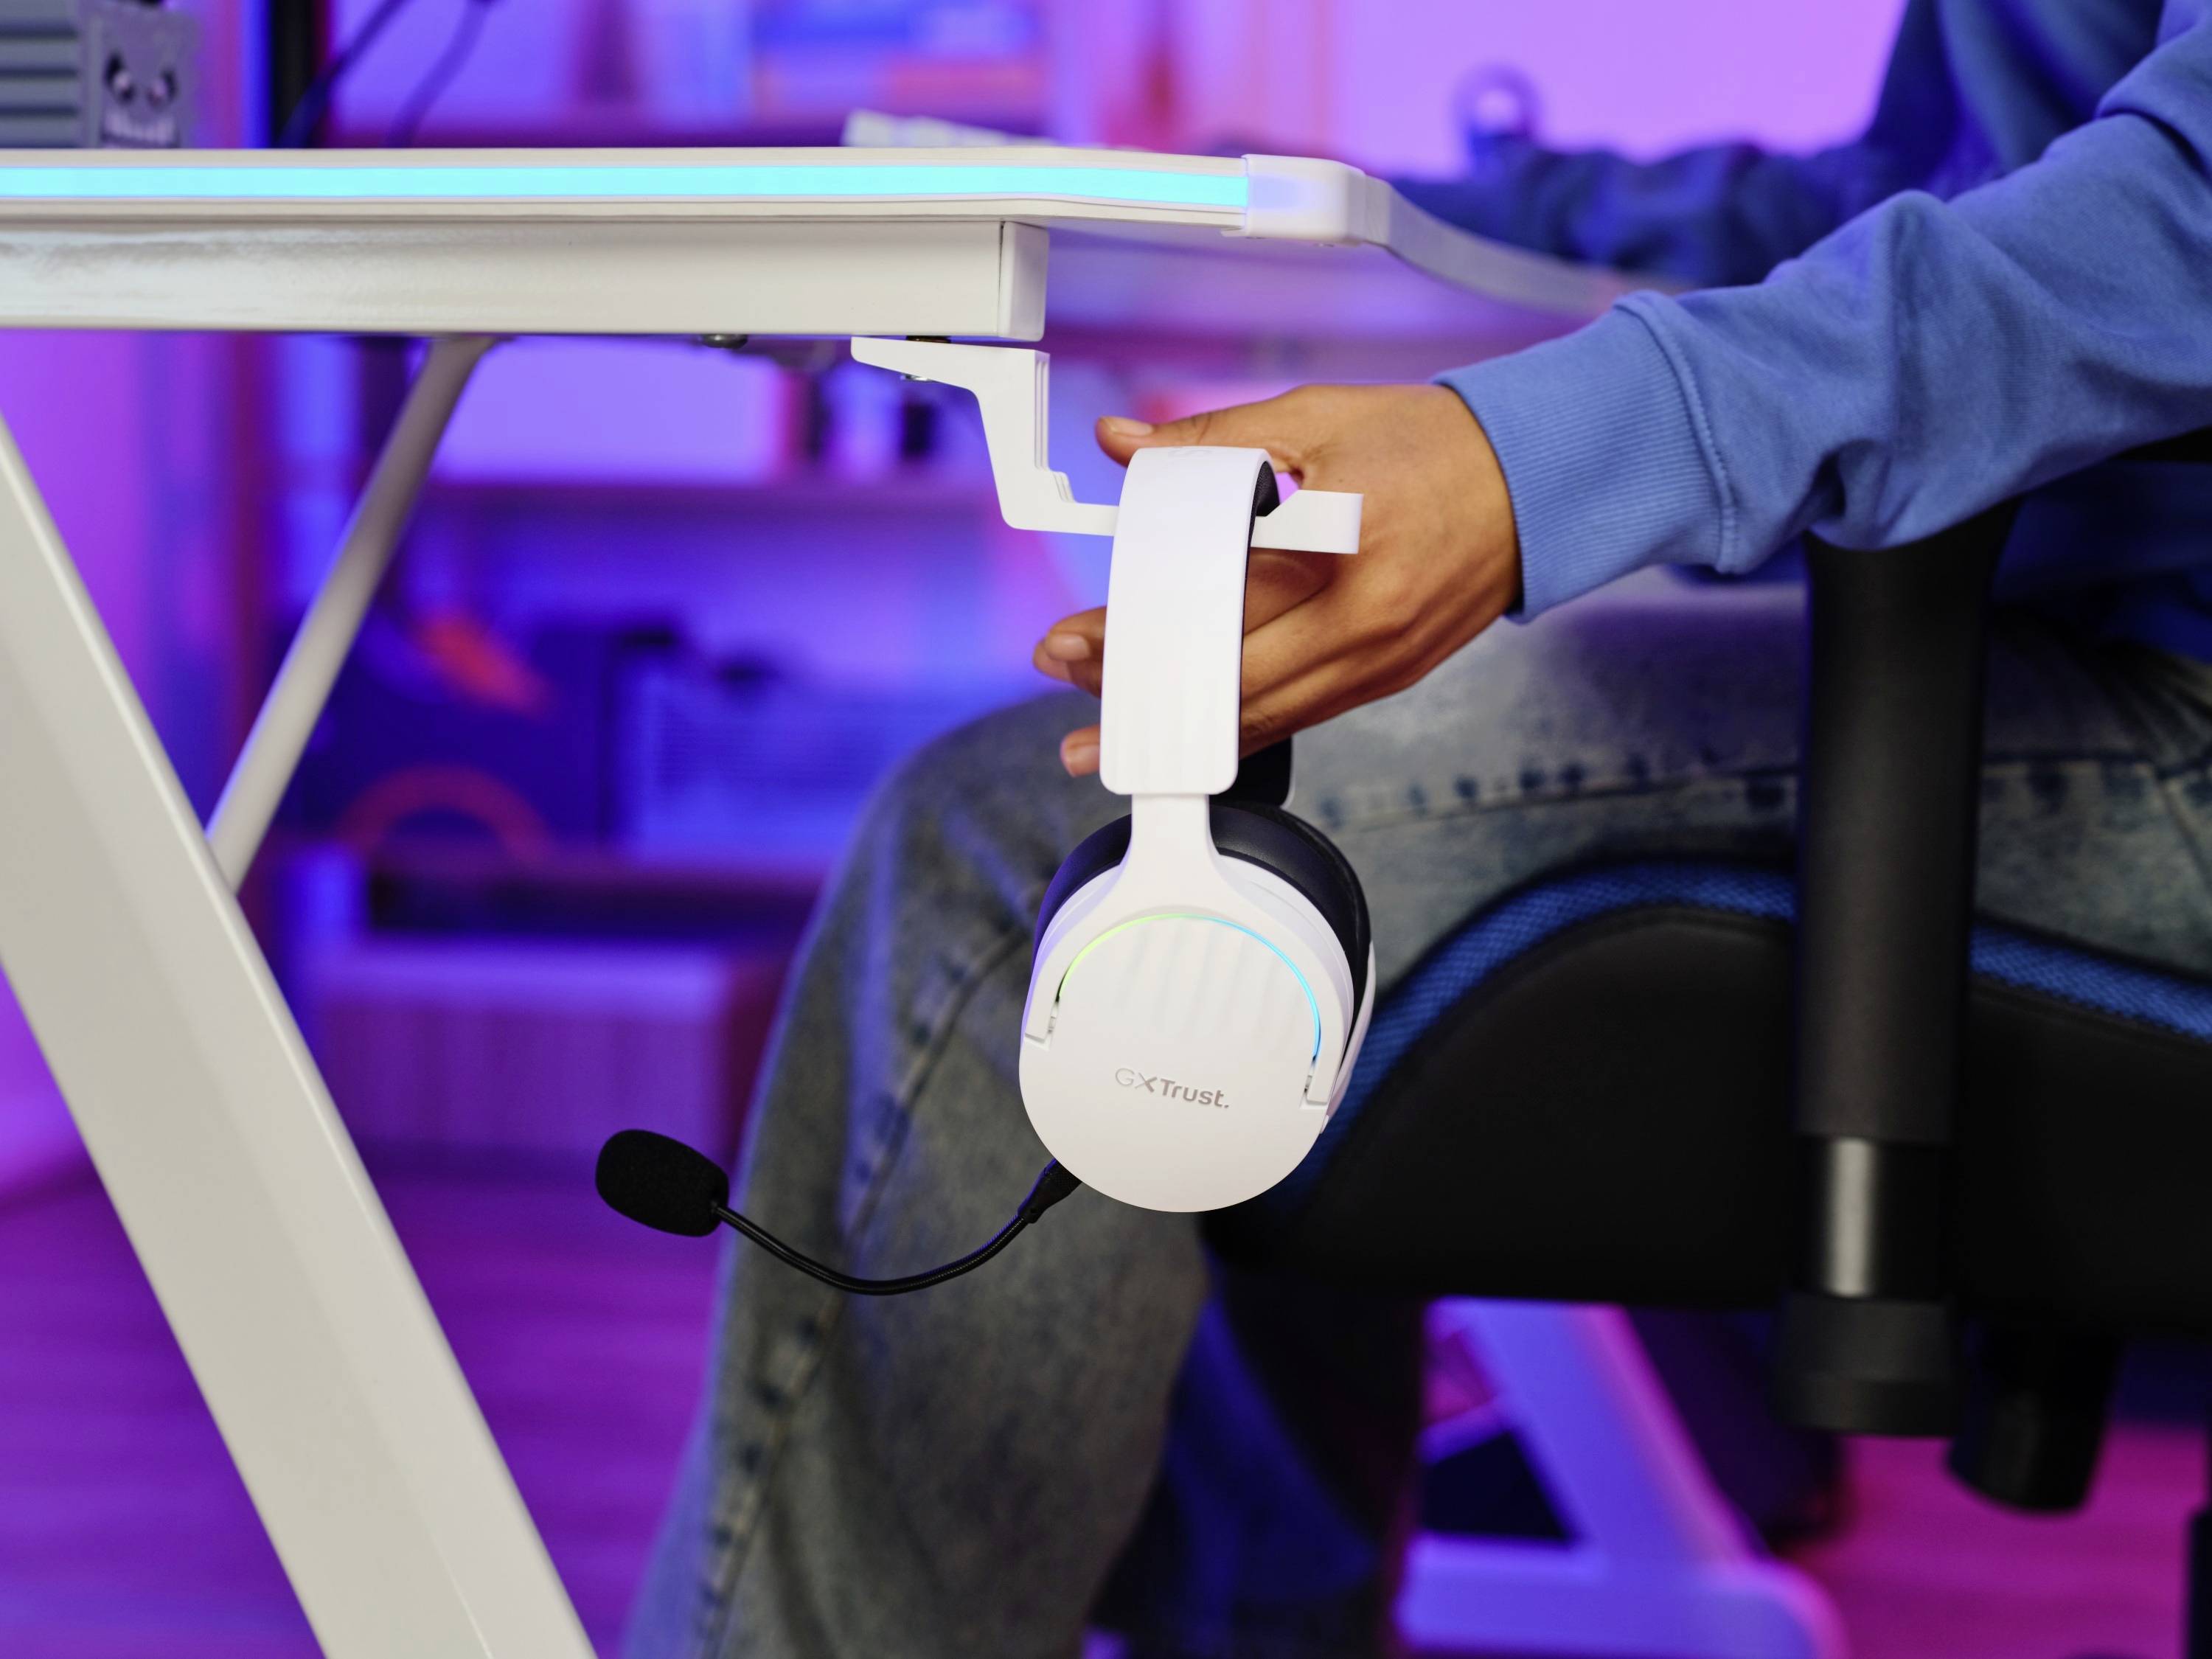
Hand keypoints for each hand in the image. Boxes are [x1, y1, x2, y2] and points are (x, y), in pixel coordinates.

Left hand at [1031, 384, 1520, 775]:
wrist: (1537, 484)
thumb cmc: (1433, 445)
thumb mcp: (1317, 417)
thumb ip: (1211, 440)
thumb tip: (1123, 444)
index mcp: (1340, 547)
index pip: (1210, 602)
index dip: (1134, 628)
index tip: (1073, 638)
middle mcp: (1361, 622)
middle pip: (1227, 676)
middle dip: (1138, 689)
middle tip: (1070, 685)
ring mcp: (1377, 663)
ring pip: (1259, 717)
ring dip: (1178, 730)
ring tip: (1109, 740)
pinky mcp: (1385, 680)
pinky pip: (1296, 717)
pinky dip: (1236, 728)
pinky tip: (1188, 737)